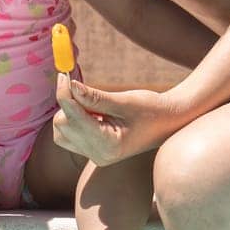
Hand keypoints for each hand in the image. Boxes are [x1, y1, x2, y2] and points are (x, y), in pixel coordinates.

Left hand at [51, 77, 184, 165]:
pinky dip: (74, 120)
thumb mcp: (124, 100)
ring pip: (62, 131)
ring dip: (70, 112)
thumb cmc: (151, 110)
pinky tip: (94, 113)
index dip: (65, 93)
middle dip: (70, 104)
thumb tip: (69, 85)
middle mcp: (98, 154)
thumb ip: (94, 96)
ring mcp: (95, 155)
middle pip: (63, 124)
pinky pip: (68, 135)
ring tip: (96, 105)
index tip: (64, 74)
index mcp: (107, 144)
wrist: (168, 123)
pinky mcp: (93, 151)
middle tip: (86, 90)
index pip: (72, 117)